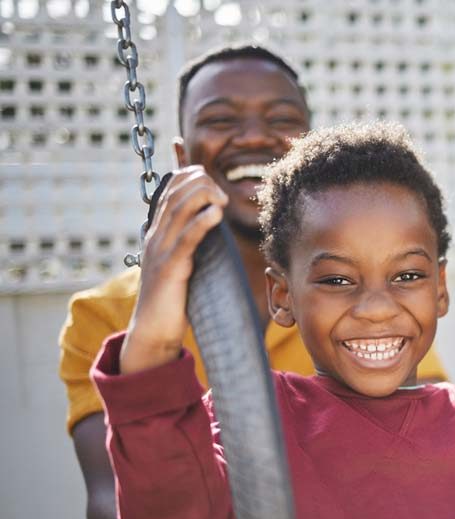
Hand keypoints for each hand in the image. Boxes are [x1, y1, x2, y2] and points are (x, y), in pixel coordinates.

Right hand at [121, 166, 226, 373]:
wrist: (153, 329)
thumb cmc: (172, 297)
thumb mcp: (180, 263)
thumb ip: (190, 243)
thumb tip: (210, 227)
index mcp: (157, 233)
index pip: (168, 191)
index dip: (186, 175)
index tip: (207, 173)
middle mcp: (155, 237)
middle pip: (174, 195)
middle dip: (197, 183)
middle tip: (219, 189)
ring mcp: (160, 252)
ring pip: (178, 211)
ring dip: (202, 197)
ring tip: (221, 197)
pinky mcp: (170, 269)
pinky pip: (186, 239)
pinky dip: (202, 222)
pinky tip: (216, 213)